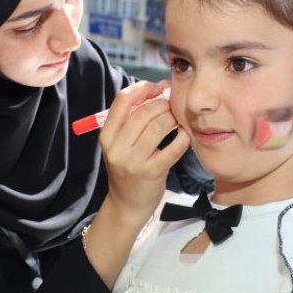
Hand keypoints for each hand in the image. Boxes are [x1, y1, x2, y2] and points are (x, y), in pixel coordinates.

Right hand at [99, 81, 190, 225]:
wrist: (127, 205)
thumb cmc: (128, 168)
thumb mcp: (119, 144)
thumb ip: (131, 119)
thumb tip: (159, 89)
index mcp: (107, 137)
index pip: (121, 101)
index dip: (142, 89)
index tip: (156, 88)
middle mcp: (117, 149)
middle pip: (142, 113)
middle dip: (161, 103)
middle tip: (172, 102)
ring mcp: (134, 162)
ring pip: (157, 127)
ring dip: (172, 117)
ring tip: (177, 117)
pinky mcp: (152, 173)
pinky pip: (173, 148)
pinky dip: (183, 137)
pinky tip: (185, 133)